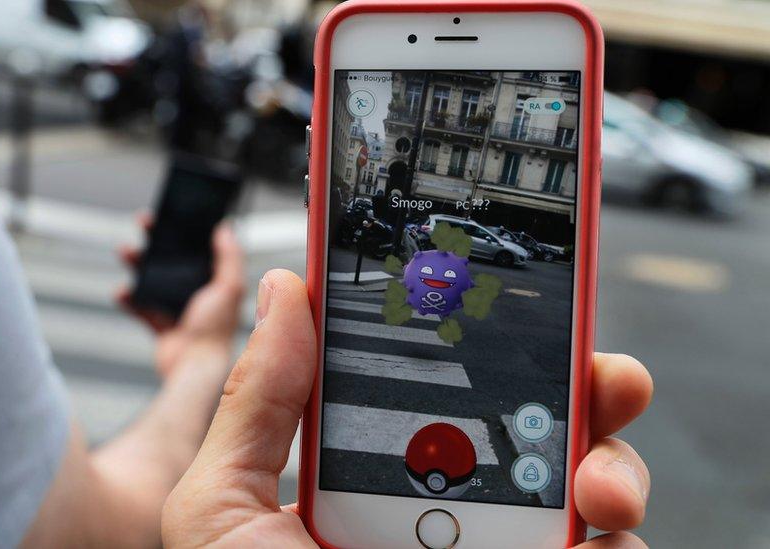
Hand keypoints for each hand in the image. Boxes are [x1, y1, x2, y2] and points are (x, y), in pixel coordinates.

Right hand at [116, 216, 244, 377]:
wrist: (192, 367)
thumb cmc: (215, 330)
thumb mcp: (228, 287)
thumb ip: (230, 256)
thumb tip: (226, 228)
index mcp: (217, 281)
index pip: (201, 247)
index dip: (187, 229)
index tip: (172, 212)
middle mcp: (200, 293)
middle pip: (175, 259)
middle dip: (158, 240)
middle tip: (143, 223)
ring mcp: (180, 309)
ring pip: (155, 279)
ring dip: (138, 264)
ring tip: (125, 252)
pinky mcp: (163, 326)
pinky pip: (141, 307)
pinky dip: (130, 299)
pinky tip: (122, 292)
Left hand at [161, 270, 653, 547]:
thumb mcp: (224, 508)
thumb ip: (255, 401)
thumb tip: (289, 293)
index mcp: (371, 469)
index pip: (435, 383)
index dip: (477, 335)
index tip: (506, 295)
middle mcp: (441, 506)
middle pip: (529, 422)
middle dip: (580, 386)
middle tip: (601, 376)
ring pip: (584, 485)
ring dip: (612, 465)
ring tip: (599, 485)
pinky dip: (620, 544)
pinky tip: (603, 539)